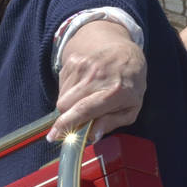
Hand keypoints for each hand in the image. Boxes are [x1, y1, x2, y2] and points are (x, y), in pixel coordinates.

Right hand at [47, 21, 146, 142]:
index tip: (54, 136)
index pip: (84, 109)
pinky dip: (70, 91)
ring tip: (87, 98)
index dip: (67, 124)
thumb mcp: (132, 107)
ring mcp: (82, 67)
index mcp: (115, 91)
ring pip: (61, 97)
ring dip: (69, 104)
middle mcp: (96, 77)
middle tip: (77, 119)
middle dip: (67, 117)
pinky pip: (62, 85)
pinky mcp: (72, 61)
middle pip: (65, 105)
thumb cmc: (130, 82)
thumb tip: (91, 136)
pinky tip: (84, 86)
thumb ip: (112, 123)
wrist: (124, 49)